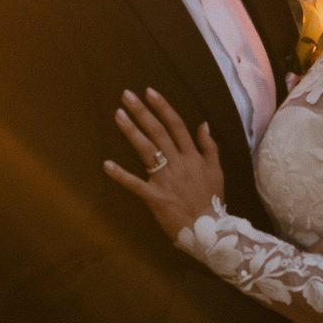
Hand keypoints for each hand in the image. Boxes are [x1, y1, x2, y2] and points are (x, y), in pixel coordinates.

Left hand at [104, 85, 225, 237]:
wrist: (210, 230)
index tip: (149, 92)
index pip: (176, 125)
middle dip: (142, 112)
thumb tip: (203, 123)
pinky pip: (135, 184)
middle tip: (126, 95)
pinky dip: (121, 175)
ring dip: (132, 132)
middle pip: (158, 132)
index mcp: (192, 156)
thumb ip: (209, 146)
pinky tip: (106, 164)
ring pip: (147, 151)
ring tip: (118, 115)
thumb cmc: (211, 200)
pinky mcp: (155, 196)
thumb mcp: (216, 170)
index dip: (162, 108)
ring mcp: (166, 179)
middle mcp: (179, 163)